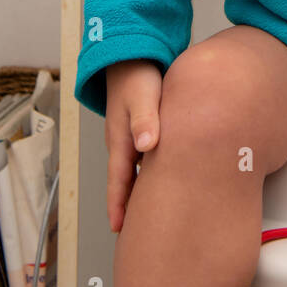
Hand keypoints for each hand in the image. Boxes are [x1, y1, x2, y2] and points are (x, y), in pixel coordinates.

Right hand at [104, 60, 162, 232]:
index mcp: (121, 139)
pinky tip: (166, 180)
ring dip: (141, 192)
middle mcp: (124, 142)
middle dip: (130, 208)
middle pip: (126, 182)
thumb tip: (146, 145)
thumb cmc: (136, 74)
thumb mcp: (143, 95)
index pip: (120, 181)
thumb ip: (145, 119)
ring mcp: (133, 137)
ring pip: (136, 172)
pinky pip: (146, 159)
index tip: (120, 230)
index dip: (120, 206)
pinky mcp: (144, 130)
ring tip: (152, 214)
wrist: (132, 52)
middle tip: (139, 233)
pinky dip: (152, 174)